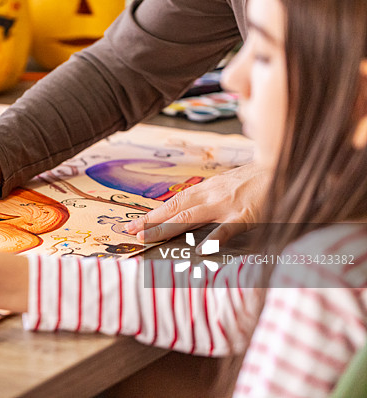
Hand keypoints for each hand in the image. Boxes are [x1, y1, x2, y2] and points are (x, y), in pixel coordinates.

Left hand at [126, 162, 268, 246]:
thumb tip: (193, 212)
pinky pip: (225, 229)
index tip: (133, 224)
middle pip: (174, 210)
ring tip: (146, 239)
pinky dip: (212, 239)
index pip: (174, 202)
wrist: (288, 166)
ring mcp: (227, 205)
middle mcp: (211, 195)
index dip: (152, 214)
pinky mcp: (246, 216)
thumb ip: (212, 198)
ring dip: (165, 229)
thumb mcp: (231, 185)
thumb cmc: (260, 179)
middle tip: (129, 232)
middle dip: (150, 221)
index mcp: (208, 188)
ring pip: (189, 218)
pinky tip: (198, 250)